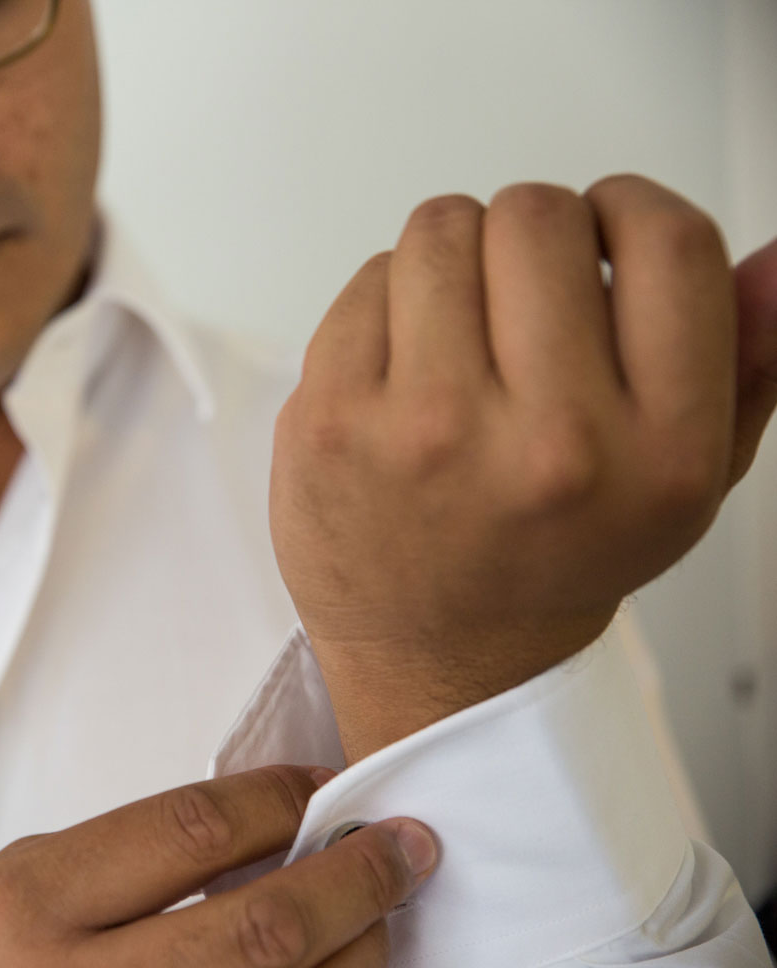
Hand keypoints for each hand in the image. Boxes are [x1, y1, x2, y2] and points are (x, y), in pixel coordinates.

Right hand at [0, 766, 436, 967]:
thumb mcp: (1, 885)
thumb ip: (114, 862)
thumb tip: (245, 835)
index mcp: (31, 908)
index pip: (188, 833)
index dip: (277, 800)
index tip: (321, 786)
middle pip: (261, 930)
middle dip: (354, 880)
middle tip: (406, 846)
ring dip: (357, 957)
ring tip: (384, 915)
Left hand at [269, 175, 776, 760]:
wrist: (439, 661)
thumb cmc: (554, 561)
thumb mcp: (686, 482)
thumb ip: (747, 362)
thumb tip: (774, 259)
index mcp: (659, 452)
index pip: (670, 242)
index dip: (633, 211)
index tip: (608, 234)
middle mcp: (549, 443)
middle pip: (539, 216)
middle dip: (533, 238)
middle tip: (521, 299)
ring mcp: (426, 430)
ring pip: (441, 229)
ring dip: (455, 259)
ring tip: (461, 331)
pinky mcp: (330, 421)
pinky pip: (366, 281)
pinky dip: (386, 305)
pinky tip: (403, 369)